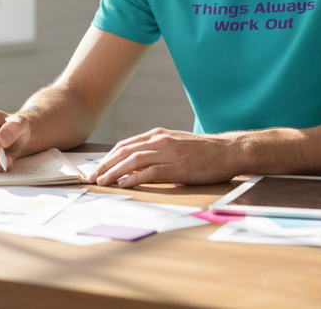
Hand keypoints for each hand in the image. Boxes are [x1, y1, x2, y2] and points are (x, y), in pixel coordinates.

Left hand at [90, 128, 239, 187]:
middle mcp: (160, 141)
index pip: (125, 145)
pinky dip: (135, 177)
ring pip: (134, 160)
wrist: (228, 151)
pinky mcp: (178, 167)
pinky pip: (152, 171)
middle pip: (125, 151)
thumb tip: (135, 166)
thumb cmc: (202, 152)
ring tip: (103, 182)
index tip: (97, 168)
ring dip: (115, 171)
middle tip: (92, 177)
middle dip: (105, 164)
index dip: (108, 157)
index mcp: (157, 135)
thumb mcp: (175, 145)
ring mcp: (169, 153)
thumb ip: (156, 152)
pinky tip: (124, 184)